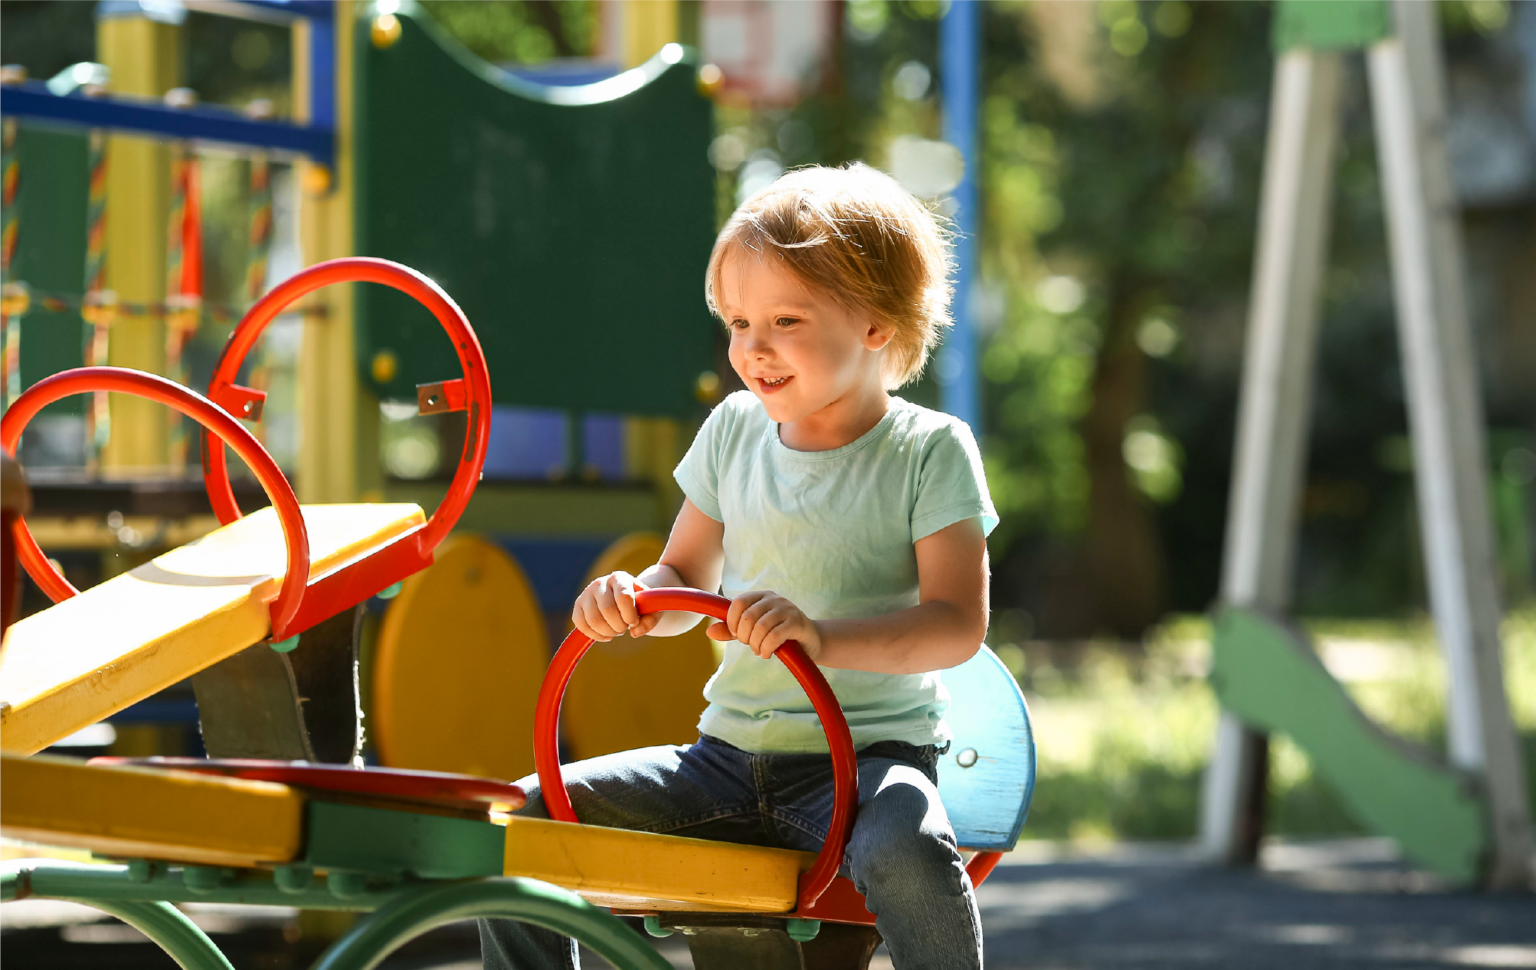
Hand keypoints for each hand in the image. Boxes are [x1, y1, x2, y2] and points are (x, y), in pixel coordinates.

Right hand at [573, 571, 657, 641]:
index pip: (623, 597)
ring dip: (608, 632)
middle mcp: (600, 583)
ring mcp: (586, 593)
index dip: (630, 615)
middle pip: (607, 610)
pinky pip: (581, 625)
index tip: (634, 622)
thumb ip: (650, 620)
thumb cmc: (640, 604)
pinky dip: (595, 635)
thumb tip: (635, 632)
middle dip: (619, 626)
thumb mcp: (651, 609)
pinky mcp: (578, 606)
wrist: (624, 598)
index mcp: (620, 578)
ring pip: (593, 620)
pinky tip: (606, 634)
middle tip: (625, 627)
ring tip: (617, 630)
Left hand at [707, 590, 821, 660]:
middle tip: (751, 645)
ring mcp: (787, 609)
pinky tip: (767, 653)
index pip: (738, 603)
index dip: (732, 621)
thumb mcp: (753, 632)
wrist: (809, 641)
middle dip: (745, 637)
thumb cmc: (778, 634)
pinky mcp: (797, 623)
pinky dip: (766, 649)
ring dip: (756, 645)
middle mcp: (773, 599)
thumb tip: (709, 632)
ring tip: (759, 651)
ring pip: (760, 628)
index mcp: (760, 596)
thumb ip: (732, 631)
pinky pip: (774, 636)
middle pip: (748, 617)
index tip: (737, 634)